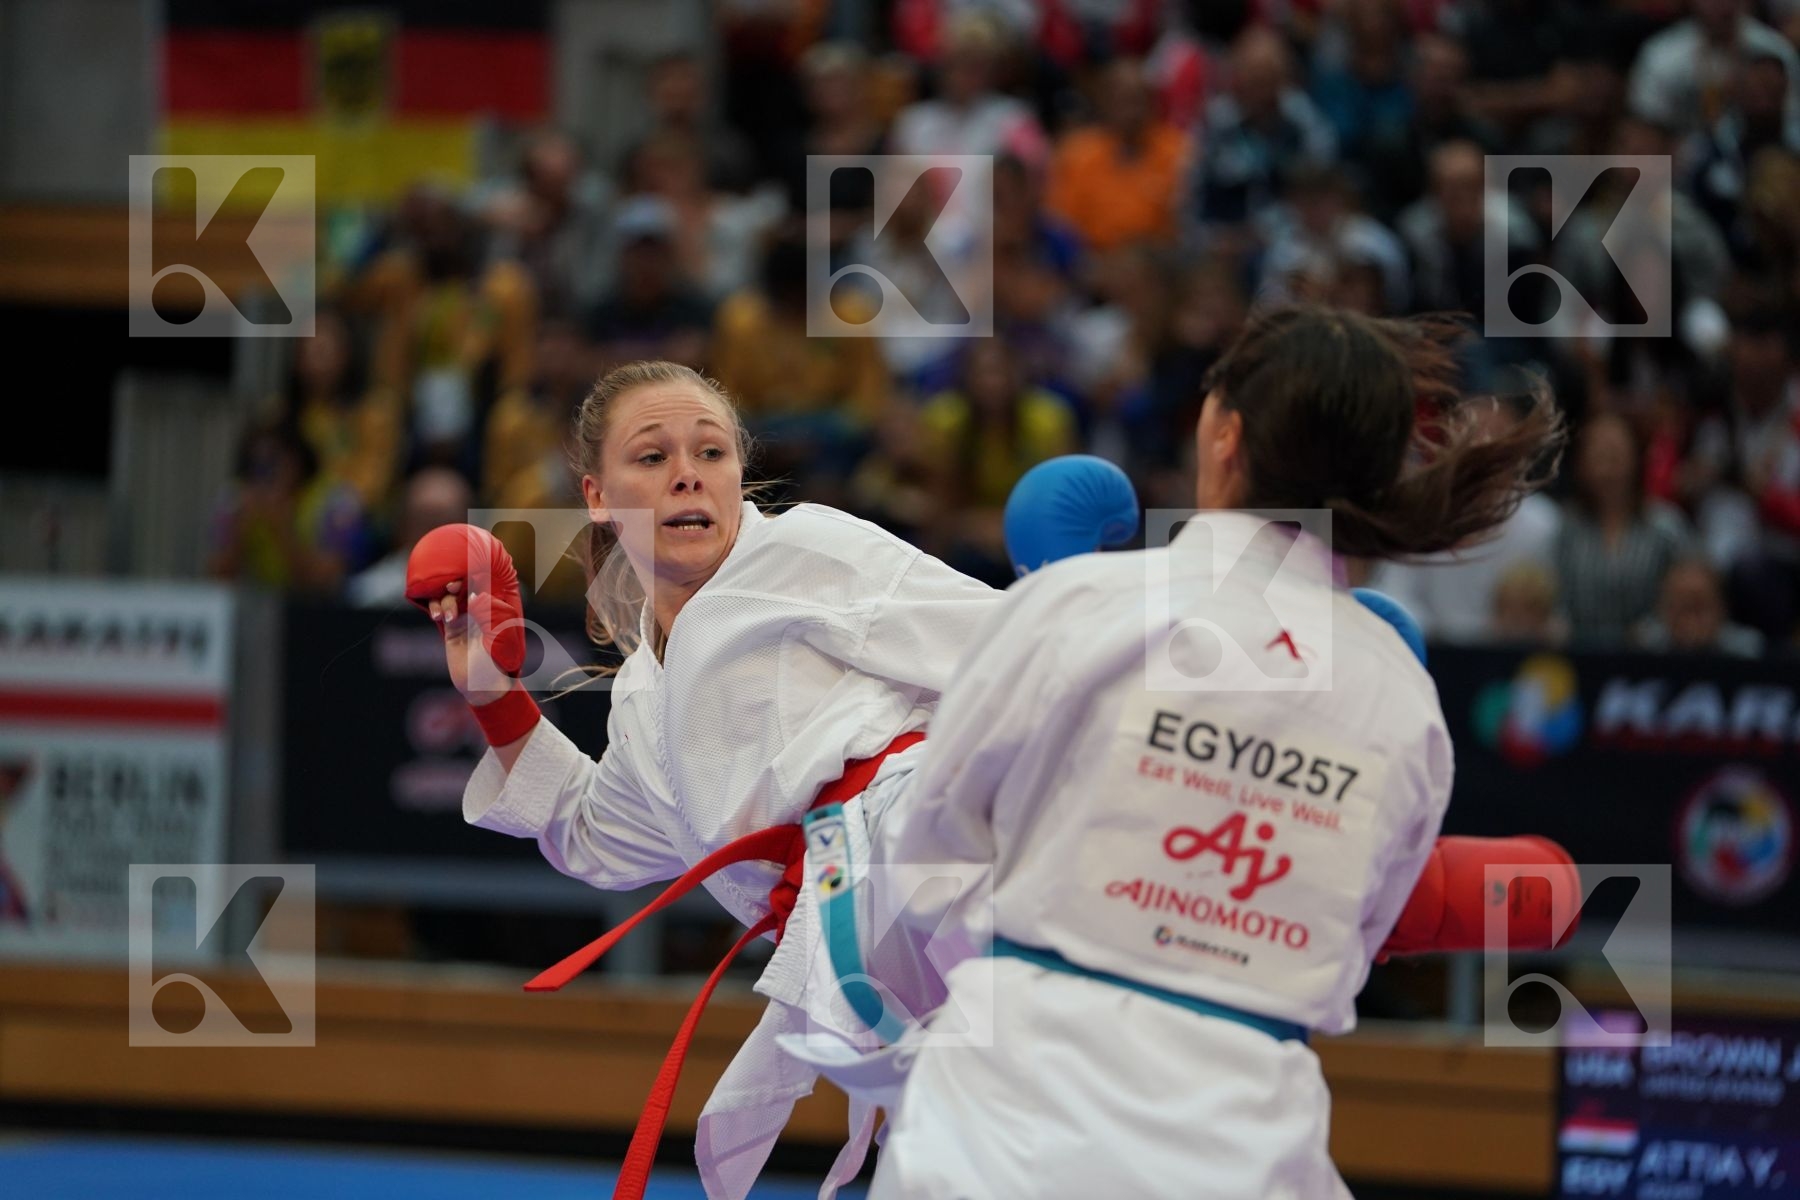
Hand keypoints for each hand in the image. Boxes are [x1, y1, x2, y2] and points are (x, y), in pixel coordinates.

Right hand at [407, 524, 531, 705]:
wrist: (484, 689)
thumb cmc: (498, 665)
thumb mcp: (498, 640)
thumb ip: (489, 616)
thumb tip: (476, 596)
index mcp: (497, 606)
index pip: (488, 579)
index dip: (478, 564)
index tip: (468, 556)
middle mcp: (481, 608)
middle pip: (465, 582)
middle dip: (455, 578)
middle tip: (450, 585)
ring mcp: (465, 616)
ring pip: (449, 594)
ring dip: (443, 598)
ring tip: (445, 614)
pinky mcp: (451, 628)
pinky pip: (439, 608)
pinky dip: (435, 607)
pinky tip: (436, 615)